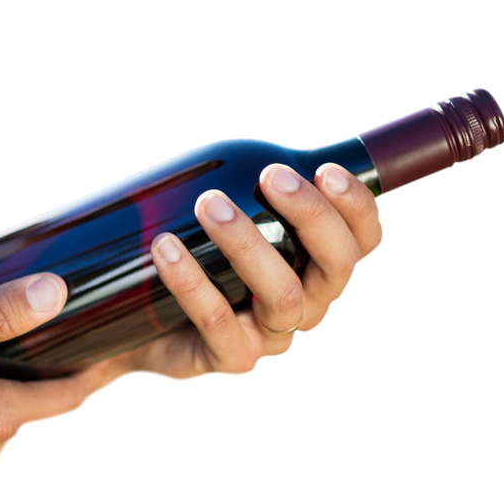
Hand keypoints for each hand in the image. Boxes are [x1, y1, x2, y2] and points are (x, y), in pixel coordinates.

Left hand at [99, 162, 385, 384]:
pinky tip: (166, 249)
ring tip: (208, 204)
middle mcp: (307, 304)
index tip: (324, 169)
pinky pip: (219, 323)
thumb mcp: (227, 217)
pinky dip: (192, 282)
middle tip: (268, 177)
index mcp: (318, 268)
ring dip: (247, 243)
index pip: (363, 241)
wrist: (140, 328)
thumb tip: (236, 144)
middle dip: (311, 216)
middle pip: (337, 266)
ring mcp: (271, 337)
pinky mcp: (229, 359)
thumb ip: (247, 185)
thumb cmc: (194, 259)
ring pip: (282, 294)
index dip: (358, 207)